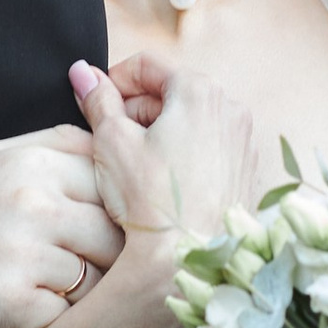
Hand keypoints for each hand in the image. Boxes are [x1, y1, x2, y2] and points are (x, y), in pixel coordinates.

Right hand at [0, 128, 123, 327]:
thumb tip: (103, 139)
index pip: (110, 176)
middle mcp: (29, 202)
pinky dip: (47, 316)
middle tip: (75, 265)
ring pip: (96, 276)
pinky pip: (65, 313)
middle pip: (114, 228)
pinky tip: (13, 308)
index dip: (114, 204)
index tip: (96, 224)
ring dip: (77, 290)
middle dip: (104, 252)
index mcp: (25, 163)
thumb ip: (41, 148)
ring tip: (36, 286)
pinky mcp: (13, 304)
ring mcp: (21, 254)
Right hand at [67, 54, 261, 265]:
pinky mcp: (246, 170)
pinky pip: (209, 147)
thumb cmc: (150, 200)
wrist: (187, 261)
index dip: (113, 81)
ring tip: (133, 165)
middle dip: (136, 110)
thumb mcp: (112, 142)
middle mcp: (230, 108)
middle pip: (170, 92)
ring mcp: (243, 141)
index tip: (95, 105)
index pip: (146, 66)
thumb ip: (97, 100)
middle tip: (109, 140)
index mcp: (199, 91)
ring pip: (189, 121)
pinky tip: (161, 184)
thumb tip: (81, 72)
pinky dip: (183, 154)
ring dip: (158, 132)